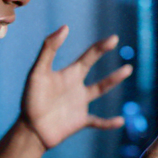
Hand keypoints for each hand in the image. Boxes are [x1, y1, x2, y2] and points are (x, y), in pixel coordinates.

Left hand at [19, 25, 131, 149]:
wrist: (30, 130)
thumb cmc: (31, 100)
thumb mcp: (38, 72)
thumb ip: (49, 49)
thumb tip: (65, 27)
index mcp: (68, 74)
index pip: (88, 56)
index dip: (100, 47)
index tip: (114, 39)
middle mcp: (75, 86)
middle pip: (93, 67)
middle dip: (103, 52)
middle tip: (116, 39)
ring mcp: (79, 103)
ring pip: (100, 89)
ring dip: (113, 79)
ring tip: (128, 69)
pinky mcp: (80, 121)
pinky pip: (98, 121)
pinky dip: (109, 122)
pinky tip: (121, 121)